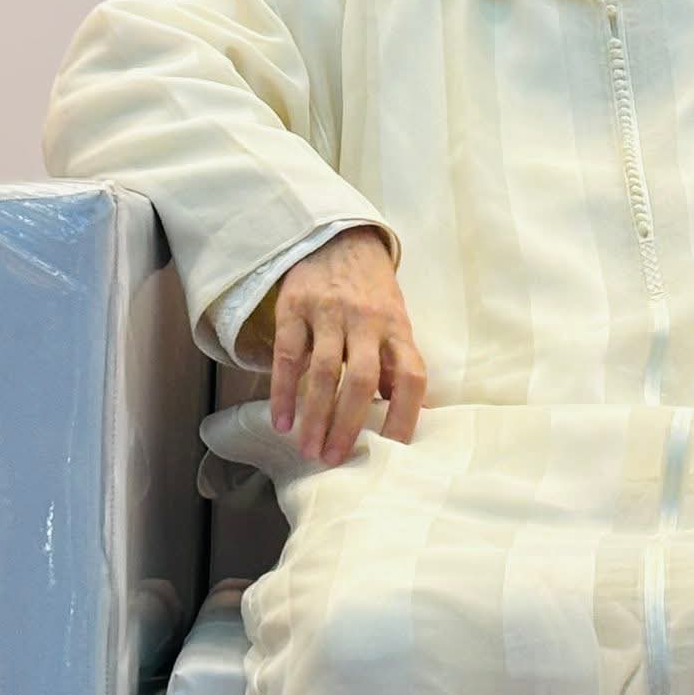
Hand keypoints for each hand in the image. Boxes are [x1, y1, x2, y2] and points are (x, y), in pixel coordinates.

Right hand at [263, 225, 426, 462]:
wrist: (339, 236)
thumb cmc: (371, 290)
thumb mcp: (394, 319)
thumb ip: (395, 362)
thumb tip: (399, 413)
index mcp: (397, 327)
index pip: (411, 376)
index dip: (406, 415)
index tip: (395, 450)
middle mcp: (366, 320)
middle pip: (361, 380)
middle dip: (348, 425)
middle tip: (335, 459)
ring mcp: (329, 312)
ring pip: (322, 372)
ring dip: (315, 416)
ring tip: (309, 449)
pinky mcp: (295, 306)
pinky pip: (287, 355)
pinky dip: (282, 392)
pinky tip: (281, 421)